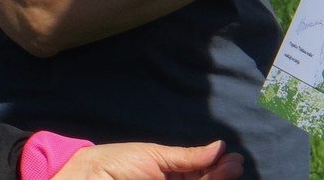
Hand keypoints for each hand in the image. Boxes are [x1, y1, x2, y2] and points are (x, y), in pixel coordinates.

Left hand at [53, 139, 242, 179]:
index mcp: (166, 174)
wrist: (88, 178)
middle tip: (236, 164)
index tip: (232, 158)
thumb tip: (218, 148)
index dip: (215, 168)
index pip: (196, 174)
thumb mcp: (155, 156)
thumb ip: (188, 157)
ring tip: (230, 169)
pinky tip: (213, 179)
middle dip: (219, 176)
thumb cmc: (116, 163)